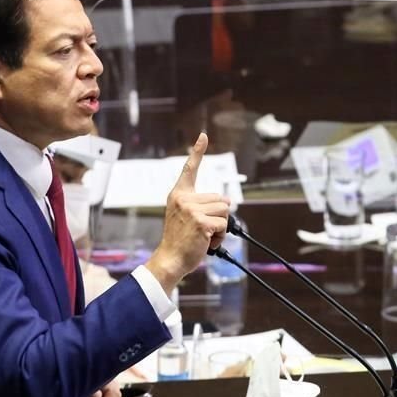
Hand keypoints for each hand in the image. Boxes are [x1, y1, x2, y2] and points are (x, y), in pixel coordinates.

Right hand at [146, 133, 229, 293]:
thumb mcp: (184, 217)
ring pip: (225, 210)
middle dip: (218, 216)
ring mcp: (192, 210)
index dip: (198, 152)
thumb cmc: (179, 241)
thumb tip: (227, 202)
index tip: (203, 136)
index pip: (189, 170)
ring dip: (220, 226)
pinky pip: (224, 224)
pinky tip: (206, 242)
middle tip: (200, 230)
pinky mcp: (202, 222)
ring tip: (203, 235)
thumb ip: (200, 206)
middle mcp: (183, 199)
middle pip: (220, 199)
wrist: (170, 260)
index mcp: (178, 195)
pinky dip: (220, 236)